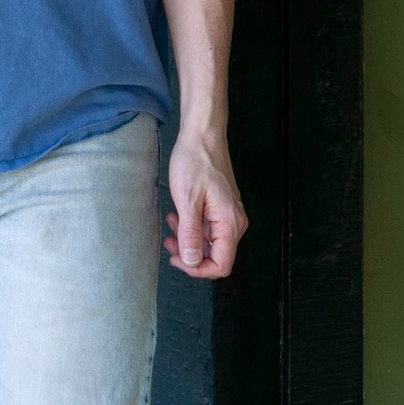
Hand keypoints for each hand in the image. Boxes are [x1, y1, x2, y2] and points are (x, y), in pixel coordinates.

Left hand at [163, 130, 245, 278]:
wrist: (202, 135)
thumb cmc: (195, 161)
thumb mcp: (187, 200)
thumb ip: (190, 234)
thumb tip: (192, 261)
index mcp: (230, 223)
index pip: (221, 265)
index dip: (198, 269)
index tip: (177, 259)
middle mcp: (234, 222)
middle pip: (215, 256)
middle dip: (189, 253)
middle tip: (168, 241)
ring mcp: (229, 214)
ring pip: (210, 243)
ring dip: (188, 239)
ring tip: (171, 223)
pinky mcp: (221, 207)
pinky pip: (208, 228)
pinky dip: (191, 227)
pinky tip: (178, 216)